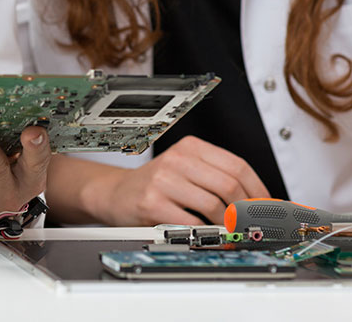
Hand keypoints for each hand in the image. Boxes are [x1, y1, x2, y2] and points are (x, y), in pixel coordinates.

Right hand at [82, 136, 269, 225]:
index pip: (237, 166)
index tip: (267, 208)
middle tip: (252, 225)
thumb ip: (217, 181)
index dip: (259, 191)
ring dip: (227, 224)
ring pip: (213, 204)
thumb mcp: (186, 171)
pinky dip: (206, 234)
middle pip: (228, 185)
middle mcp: (177, 159)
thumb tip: (258, 204)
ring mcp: (163, 180)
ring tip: (231, 232)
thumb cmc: (155, 185)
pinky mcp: (152, 203)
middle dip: (246, 210)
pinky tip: (209, 236)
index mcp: (191, 147)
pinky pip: (191, 223)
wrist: (116, 193)